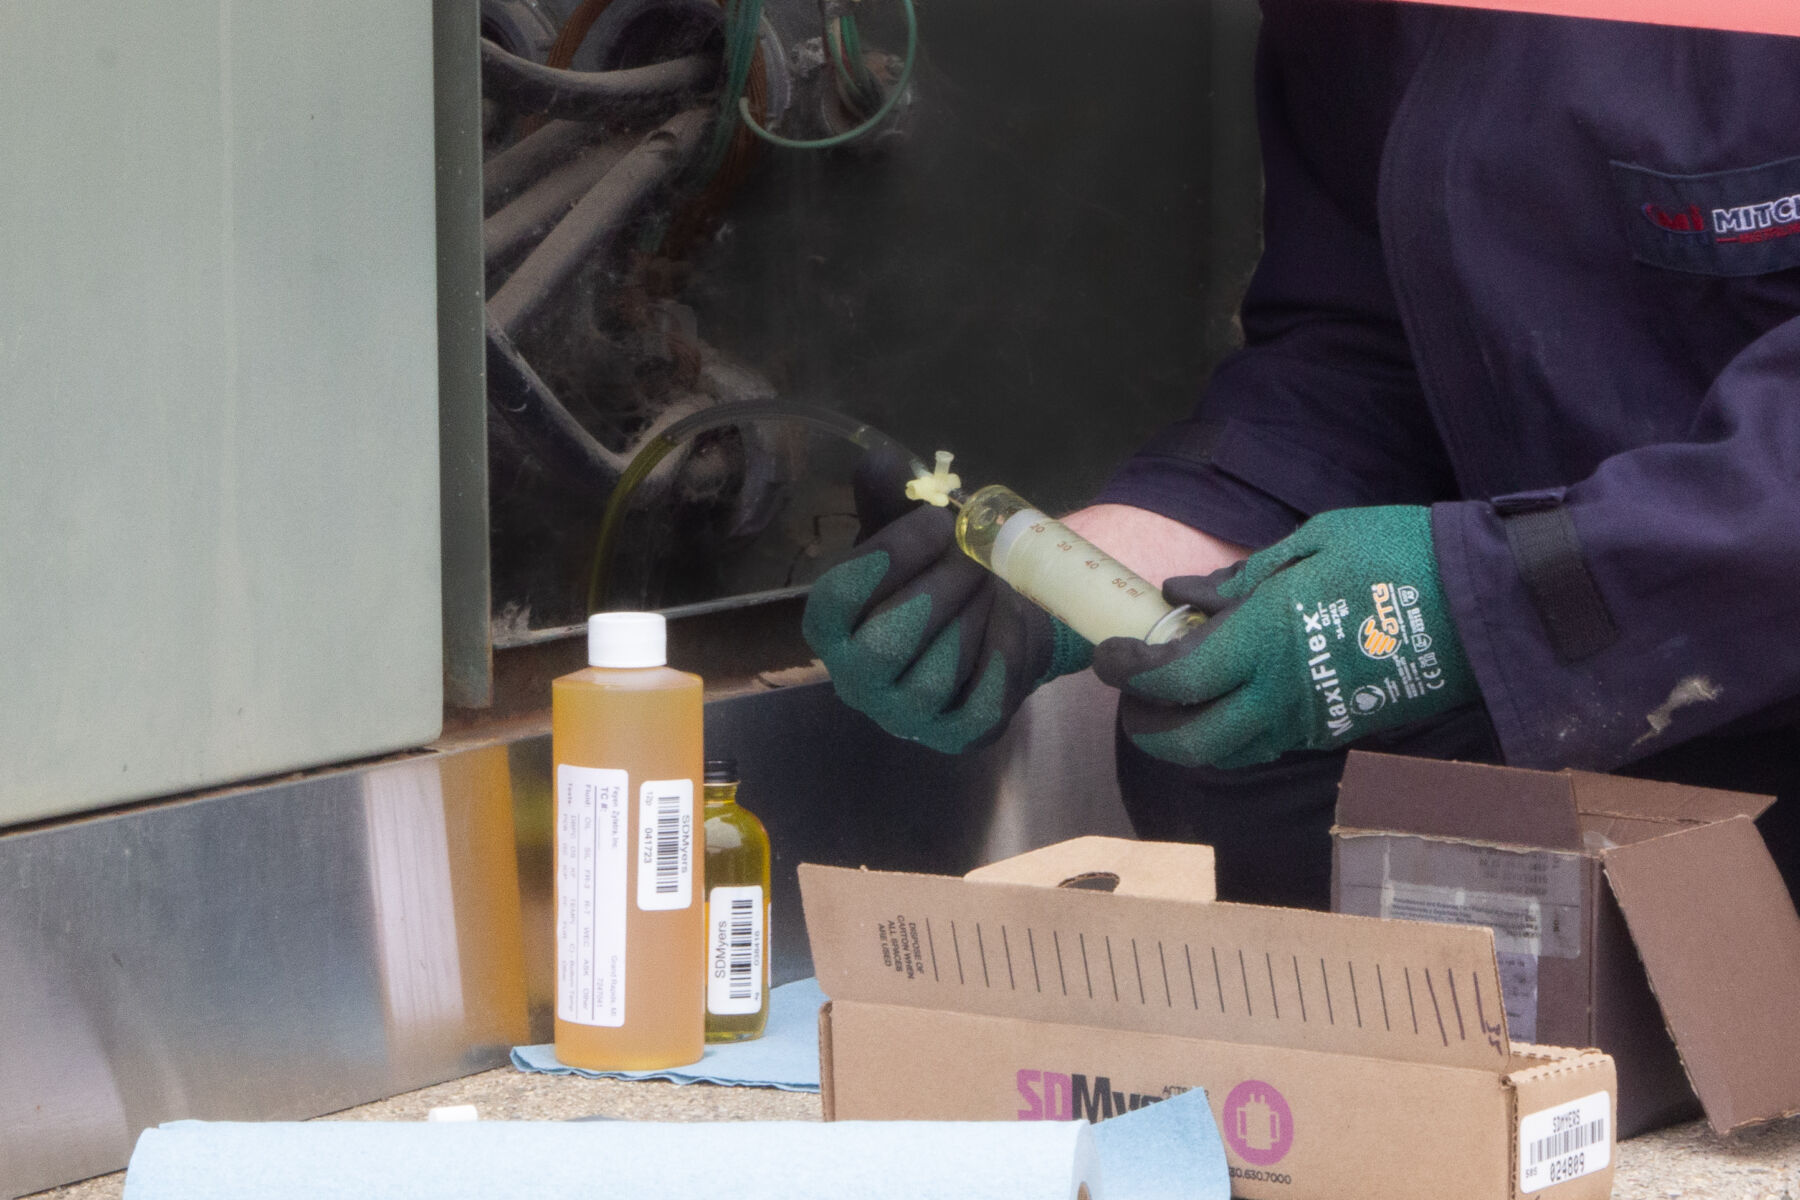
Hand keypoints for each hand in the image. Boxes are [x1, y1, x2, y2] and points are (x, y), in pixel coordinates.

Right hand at [803, 450, 1092, 752]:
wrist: (995, 623)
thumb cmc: (936, 575)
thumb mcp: (912, 533)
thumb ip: (891, 499)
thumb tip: (880, 460)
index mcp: (830, 628)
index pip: (836, 599)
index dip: (889, 556)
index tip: (937, 522)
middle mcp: (856, 680)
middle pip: (886, 643)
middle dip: (941, 589)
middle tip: (974, 554)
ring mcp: (904, 716)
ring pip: (935, 676)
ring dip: (972, 618)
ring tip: (992, 582)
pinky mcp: (956, 735)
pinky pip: (979, 705)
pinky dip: (1001, 657)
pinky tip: (1009, 619)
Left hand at [1092, 506, 1476, 767]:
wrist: (1485, 603)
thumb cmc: (1398, 554)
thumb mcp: (1312, 543)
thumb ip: (1241, 578)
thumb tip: (1183, 596)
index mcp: (1265, 639)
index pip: (1174, 677)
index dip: (1128, 673)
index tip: (1106, 657)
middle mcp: (1280, 694)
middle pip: (1192, 741)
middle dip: (1149, 729)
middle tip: (1130, 702)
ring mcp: (1312, 719)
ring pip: (1230, 753)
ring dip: (1189, 740)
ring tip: (1172, 708)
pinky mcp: (1340, 729)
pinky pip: (1270, 745)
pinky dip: (1235, 736)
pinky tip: (1229, 705)